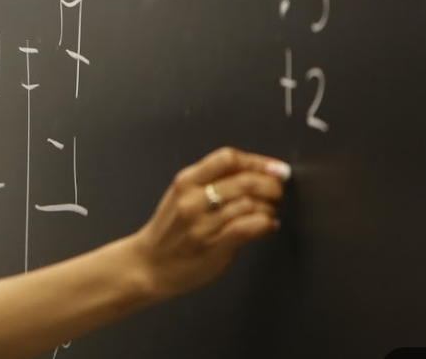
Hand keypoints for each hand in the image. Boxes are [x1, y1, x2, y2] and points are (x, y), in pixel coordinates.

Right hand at [127, 147, 288, 301]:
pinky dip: (266, 224)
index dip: (258, 161)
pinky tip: (268, 226)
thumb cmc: (167, 232)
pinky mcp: (214, 246)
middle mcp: (193, 200)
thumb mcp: (180, 196)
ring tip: (270, 213)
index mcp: (185, 181)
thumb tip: (253, 172)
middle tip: (277, 193)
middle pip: (245, 181)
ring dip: (270, 208)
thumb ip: (210, 182)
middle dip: (271, 186)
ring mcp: (203, 224)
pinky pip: (249, 228)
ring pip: (251, 204)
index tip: (275, 168)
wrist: (148, 265)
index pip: (227, 159)